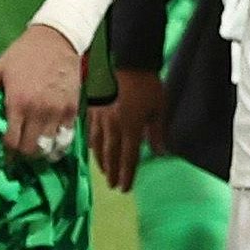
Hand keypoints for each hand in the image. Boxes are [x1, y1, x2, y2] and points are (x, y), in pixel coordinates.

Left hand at [0, 24, 84, 162]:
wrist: (56, 39)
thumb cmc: (24, 53)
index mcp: (17, 103)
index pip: (12, 141)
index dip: (7, 153)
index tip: (5, 155)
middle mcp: (38, 112)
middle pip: (30, 149)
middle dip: (23, 154)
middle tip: (19, 152)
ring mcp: (57, 112)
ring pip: (49, 147)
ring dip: (40, 152)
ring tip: (35, 150)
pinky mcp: (72, 109)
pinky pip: (66, 137)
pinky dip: (58, 145)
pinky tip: (52, 146)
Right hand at [87, 68, 163, 191]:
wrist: (127, 60)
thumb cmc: (147, 84)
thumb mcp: (159, 108)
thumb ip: (157, 132)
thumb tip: (160, 153)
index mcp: (130, 128)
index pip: (128, 157)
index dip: (127, 175)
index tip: (125, 189)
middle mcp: (113, 126)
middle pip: (111, 155)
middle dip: (113, 172)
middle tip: (113, 186)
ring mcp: (100, 117)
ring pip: (97, 145)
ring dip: (101, 162)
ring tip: (105, 172)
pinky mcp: (92, 107)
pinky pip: (90, 130)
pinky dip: (92, 143)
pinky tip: (93, 149)